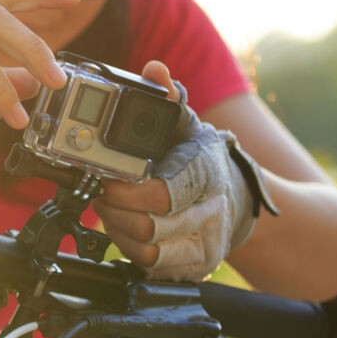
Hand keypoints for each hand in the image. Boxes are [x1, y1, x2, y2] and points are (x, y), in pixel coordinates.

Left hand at [93, 61, 258, 281]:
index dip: (124, 190)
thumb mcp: (184, 123)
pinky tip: (126, 228)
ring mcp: (204, 244)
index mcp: (205, 174)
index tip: (105, 179)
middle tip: (100, 192)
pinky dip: (129, 249)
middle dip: (113, 209)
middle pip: (148, 225)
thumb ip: (167, 97)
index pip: (161, 193)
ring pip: (147, 249)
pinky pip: (151, 267)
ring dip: (118, 229)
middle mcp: (210, 212)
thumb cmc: (198, 156)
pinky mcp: (194, 266)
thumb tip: (155, 70)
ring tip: (110, 208)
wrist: (236, 197)